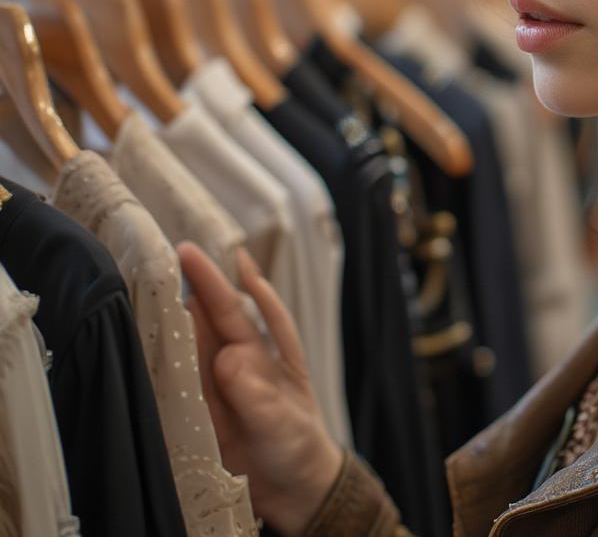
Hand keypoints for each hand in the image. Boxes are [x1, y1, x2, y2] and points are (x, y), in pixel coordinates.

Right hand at [178, 241, 342, 536]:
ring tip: (153, 287)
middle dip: (198, 284)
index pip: (242, 309)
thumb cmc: (299, 448)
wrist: (296, 492)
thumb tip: (227, 358)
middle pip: (216, 317)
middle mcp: (244, 361)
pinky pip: (180, 382)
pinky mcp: (203, 411)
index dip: (223, 281)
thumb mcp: (282, 423)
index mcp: (269, 353)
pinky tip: (150, 345)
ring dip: (178, 317)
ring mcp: (221, 384)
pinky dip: (165, 362)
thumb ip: (256, 395)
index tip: (201, 254)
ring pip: (195, 342)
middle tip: (173, 253)